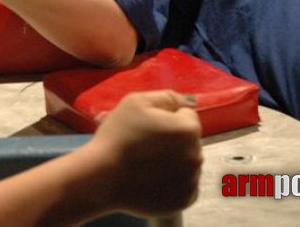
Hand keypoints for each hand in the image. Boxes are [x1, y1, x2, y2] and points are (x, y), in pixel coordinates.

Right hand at [87, 90, 201, 215]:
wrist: (102, 176)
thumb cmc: (118, 136)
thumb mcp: (137, 101)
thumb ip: (167, 97)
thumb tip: (187, 102)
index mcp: (189, 129)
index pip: (187, 115)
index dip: (166, 117)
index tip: (148, 126)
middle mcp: (197, 156)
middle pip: (188, 141)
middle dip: (172, 140)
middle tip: (145, 145)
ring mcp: (191, 181)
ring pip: (186, 163)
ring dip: (173, 161)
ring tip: (145, 163)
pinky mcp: (184, 201)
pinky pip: (184, 186)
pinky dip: (172, 182)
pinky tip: (151, 179)